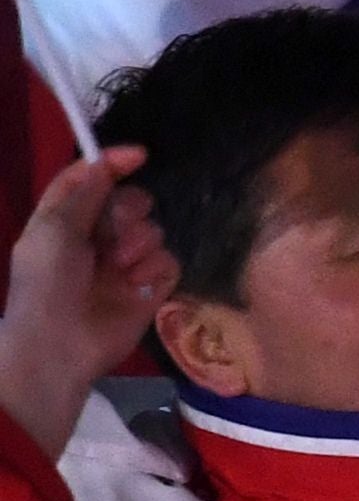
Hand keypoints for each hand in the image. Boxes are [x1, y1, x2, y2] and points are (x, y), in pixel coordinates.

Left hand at [0, 142, 158, 463]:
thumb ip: (83, 192)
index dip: (112, 162)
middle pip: (130, 201)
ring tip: (120, 267)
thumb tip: (107, 163)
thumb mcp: (54, 228)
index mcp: (66, 219)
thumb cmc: (46, 283)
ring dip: (138, 244)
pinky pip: (169, 261)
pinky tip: (137, 284)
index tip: (140, 156)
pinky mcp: (151, 288)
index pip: (91, 178)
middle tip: (115, 232)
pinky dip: (155, 269)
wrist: (60, 344)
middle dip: (128, 211)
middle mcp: (97, 237)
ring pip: (154, 229)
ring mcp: (126, 263)